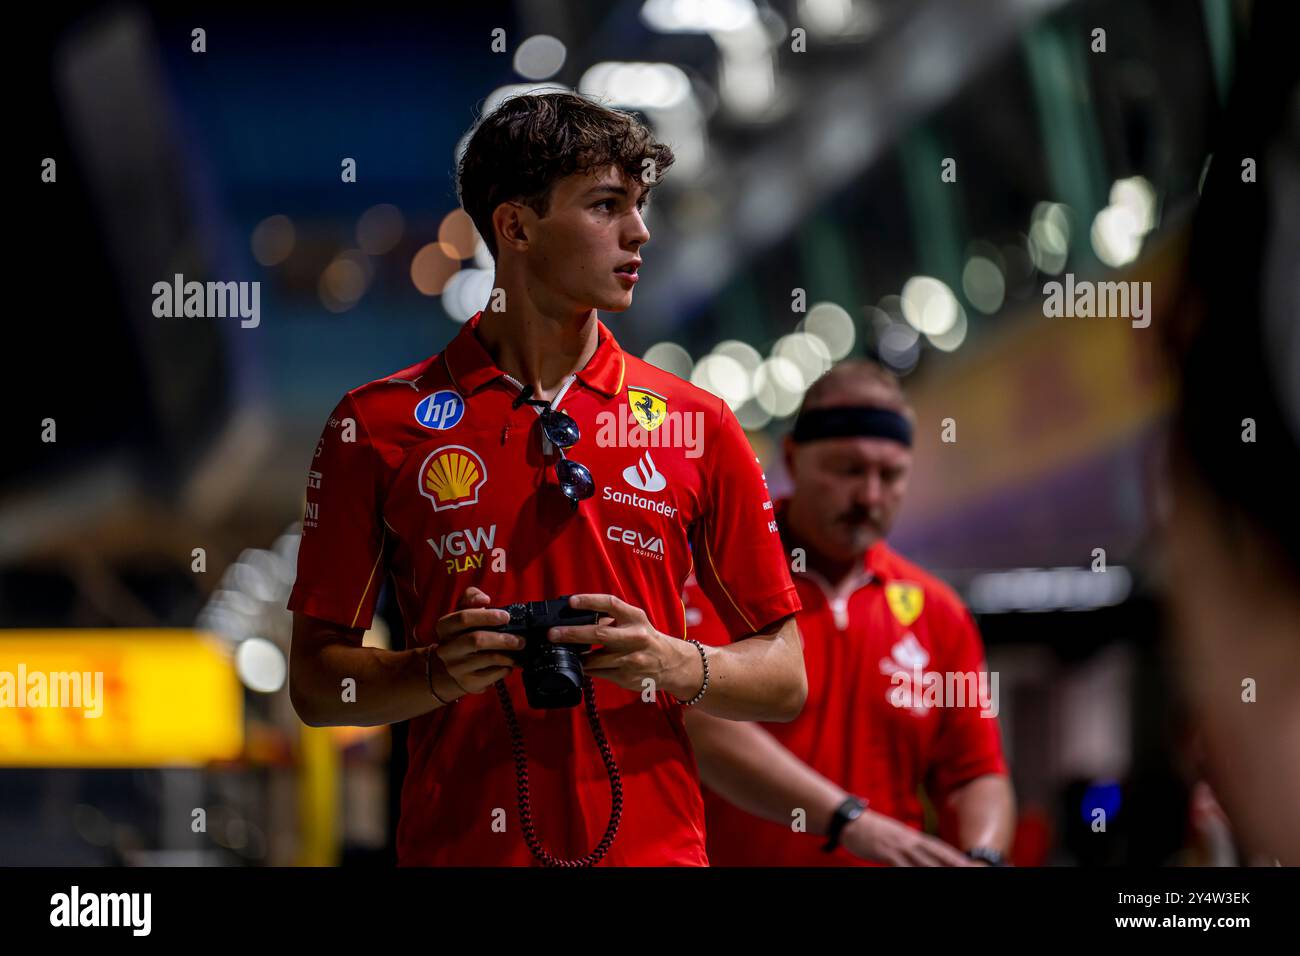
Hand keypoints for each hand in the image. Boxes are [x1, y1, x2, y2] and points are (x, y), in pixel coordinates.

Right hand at [429, 587, 518, 698]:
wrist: (452, 667)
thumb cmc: (463, 634)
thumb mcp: (463, 613)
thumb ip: (472, 598)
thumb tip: (483, 599)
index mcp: (445, 627)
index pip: (463, 618)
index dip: (487, 616)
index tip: (506, 616)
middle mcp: (447, 649)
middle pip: (476, 640)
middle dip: (503, 639)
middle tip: (520, 640)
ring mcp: (456, 668)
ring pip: (487, 659)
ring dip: (508, 655)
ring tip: (519, 651)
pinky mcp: (468, 682)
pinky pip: (492, 675)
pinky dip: (505, 668)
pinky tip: (509, 664)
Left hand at [547, 594, 701, 698]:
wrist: (671, 664)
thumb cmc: (646, 638)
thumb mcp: (634, 622)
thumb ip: (611, 619)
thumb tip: (578, 618)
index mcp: (635, 618)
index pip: (610, 604)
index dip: (589, 601)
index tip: (571, 602)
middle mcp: (635, 637)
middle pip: (598, 634)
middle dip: (572, 634)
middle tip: (553, 634)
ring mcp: (631, 659)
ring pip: (594, 659)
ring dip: (577, 656)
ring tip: (564, 651)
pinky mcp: (626, 677)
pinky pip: (599, 673)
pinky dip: (587, 669)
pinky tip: (581, 665)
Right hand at [840, 809, 974, 865]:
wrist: (851, 820)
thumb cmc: (871, 829)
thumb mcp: (894, 834)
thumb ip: (908, 843)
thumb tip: (919, 853)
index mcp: (911, 835)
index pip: (937, 847)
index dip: (953, 856)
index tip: (967, 863)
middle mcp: (909, 841)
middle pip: (935, 855)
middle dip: (952, 864)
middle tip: (968, 870)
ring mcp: (898, 848)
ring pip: (923, 863)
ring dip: (936, 870)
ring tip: (950, 876)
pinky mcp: (886, 854)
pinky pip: (902, 867)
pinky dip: (910, 873)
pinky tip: (917, 877)